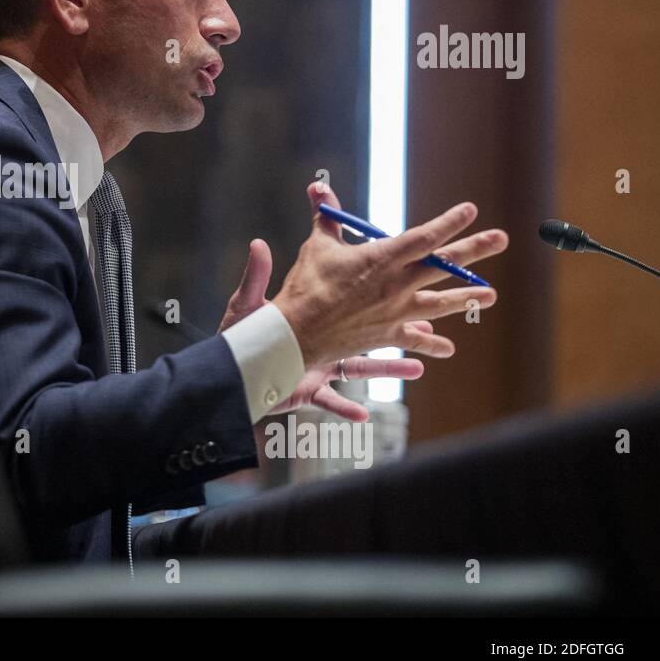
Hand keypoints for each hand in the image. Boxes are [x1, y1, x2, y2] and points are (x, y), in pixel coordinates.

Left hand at [219, 238, 427, 421]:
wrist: (227, 372)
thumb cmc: (237, 336)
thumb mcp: (246, 304)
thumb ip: (255, 277)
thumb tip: (257, 244)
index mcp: (314, 319)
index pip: (350, 304)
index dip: (376, 297)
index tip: (402, 286)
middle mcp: (322, 343)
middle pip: (368, 336)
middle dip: (400, 333)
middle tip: (432, 327)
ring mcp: (318, 369)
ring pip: (359, 369)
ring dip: (388, 370)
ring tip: (418, 368)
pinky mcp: (307, 392)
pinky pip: (330, 402)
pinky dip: (346, 409)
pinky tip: (364, 416)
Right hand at [271, 181, 508, 369]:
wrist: (298, 333)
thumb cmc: (306, 286)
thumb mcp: (317, 245)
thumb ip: (327, 216)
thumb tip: (319, 187)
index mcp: (382, 259)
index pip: (425, 236)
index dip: (449, 221)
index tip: (470, 210)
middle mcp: (397, 285)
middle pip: (444, 265)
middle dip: (475, 249)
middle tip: (501, 239)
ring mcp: (396, 312)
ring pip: (441, 302)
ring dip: (468, 297)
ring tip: (492, 295)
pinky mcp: (388, 335)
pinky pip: (416, 340)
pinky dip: (433, 344)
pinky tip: (449, 347)